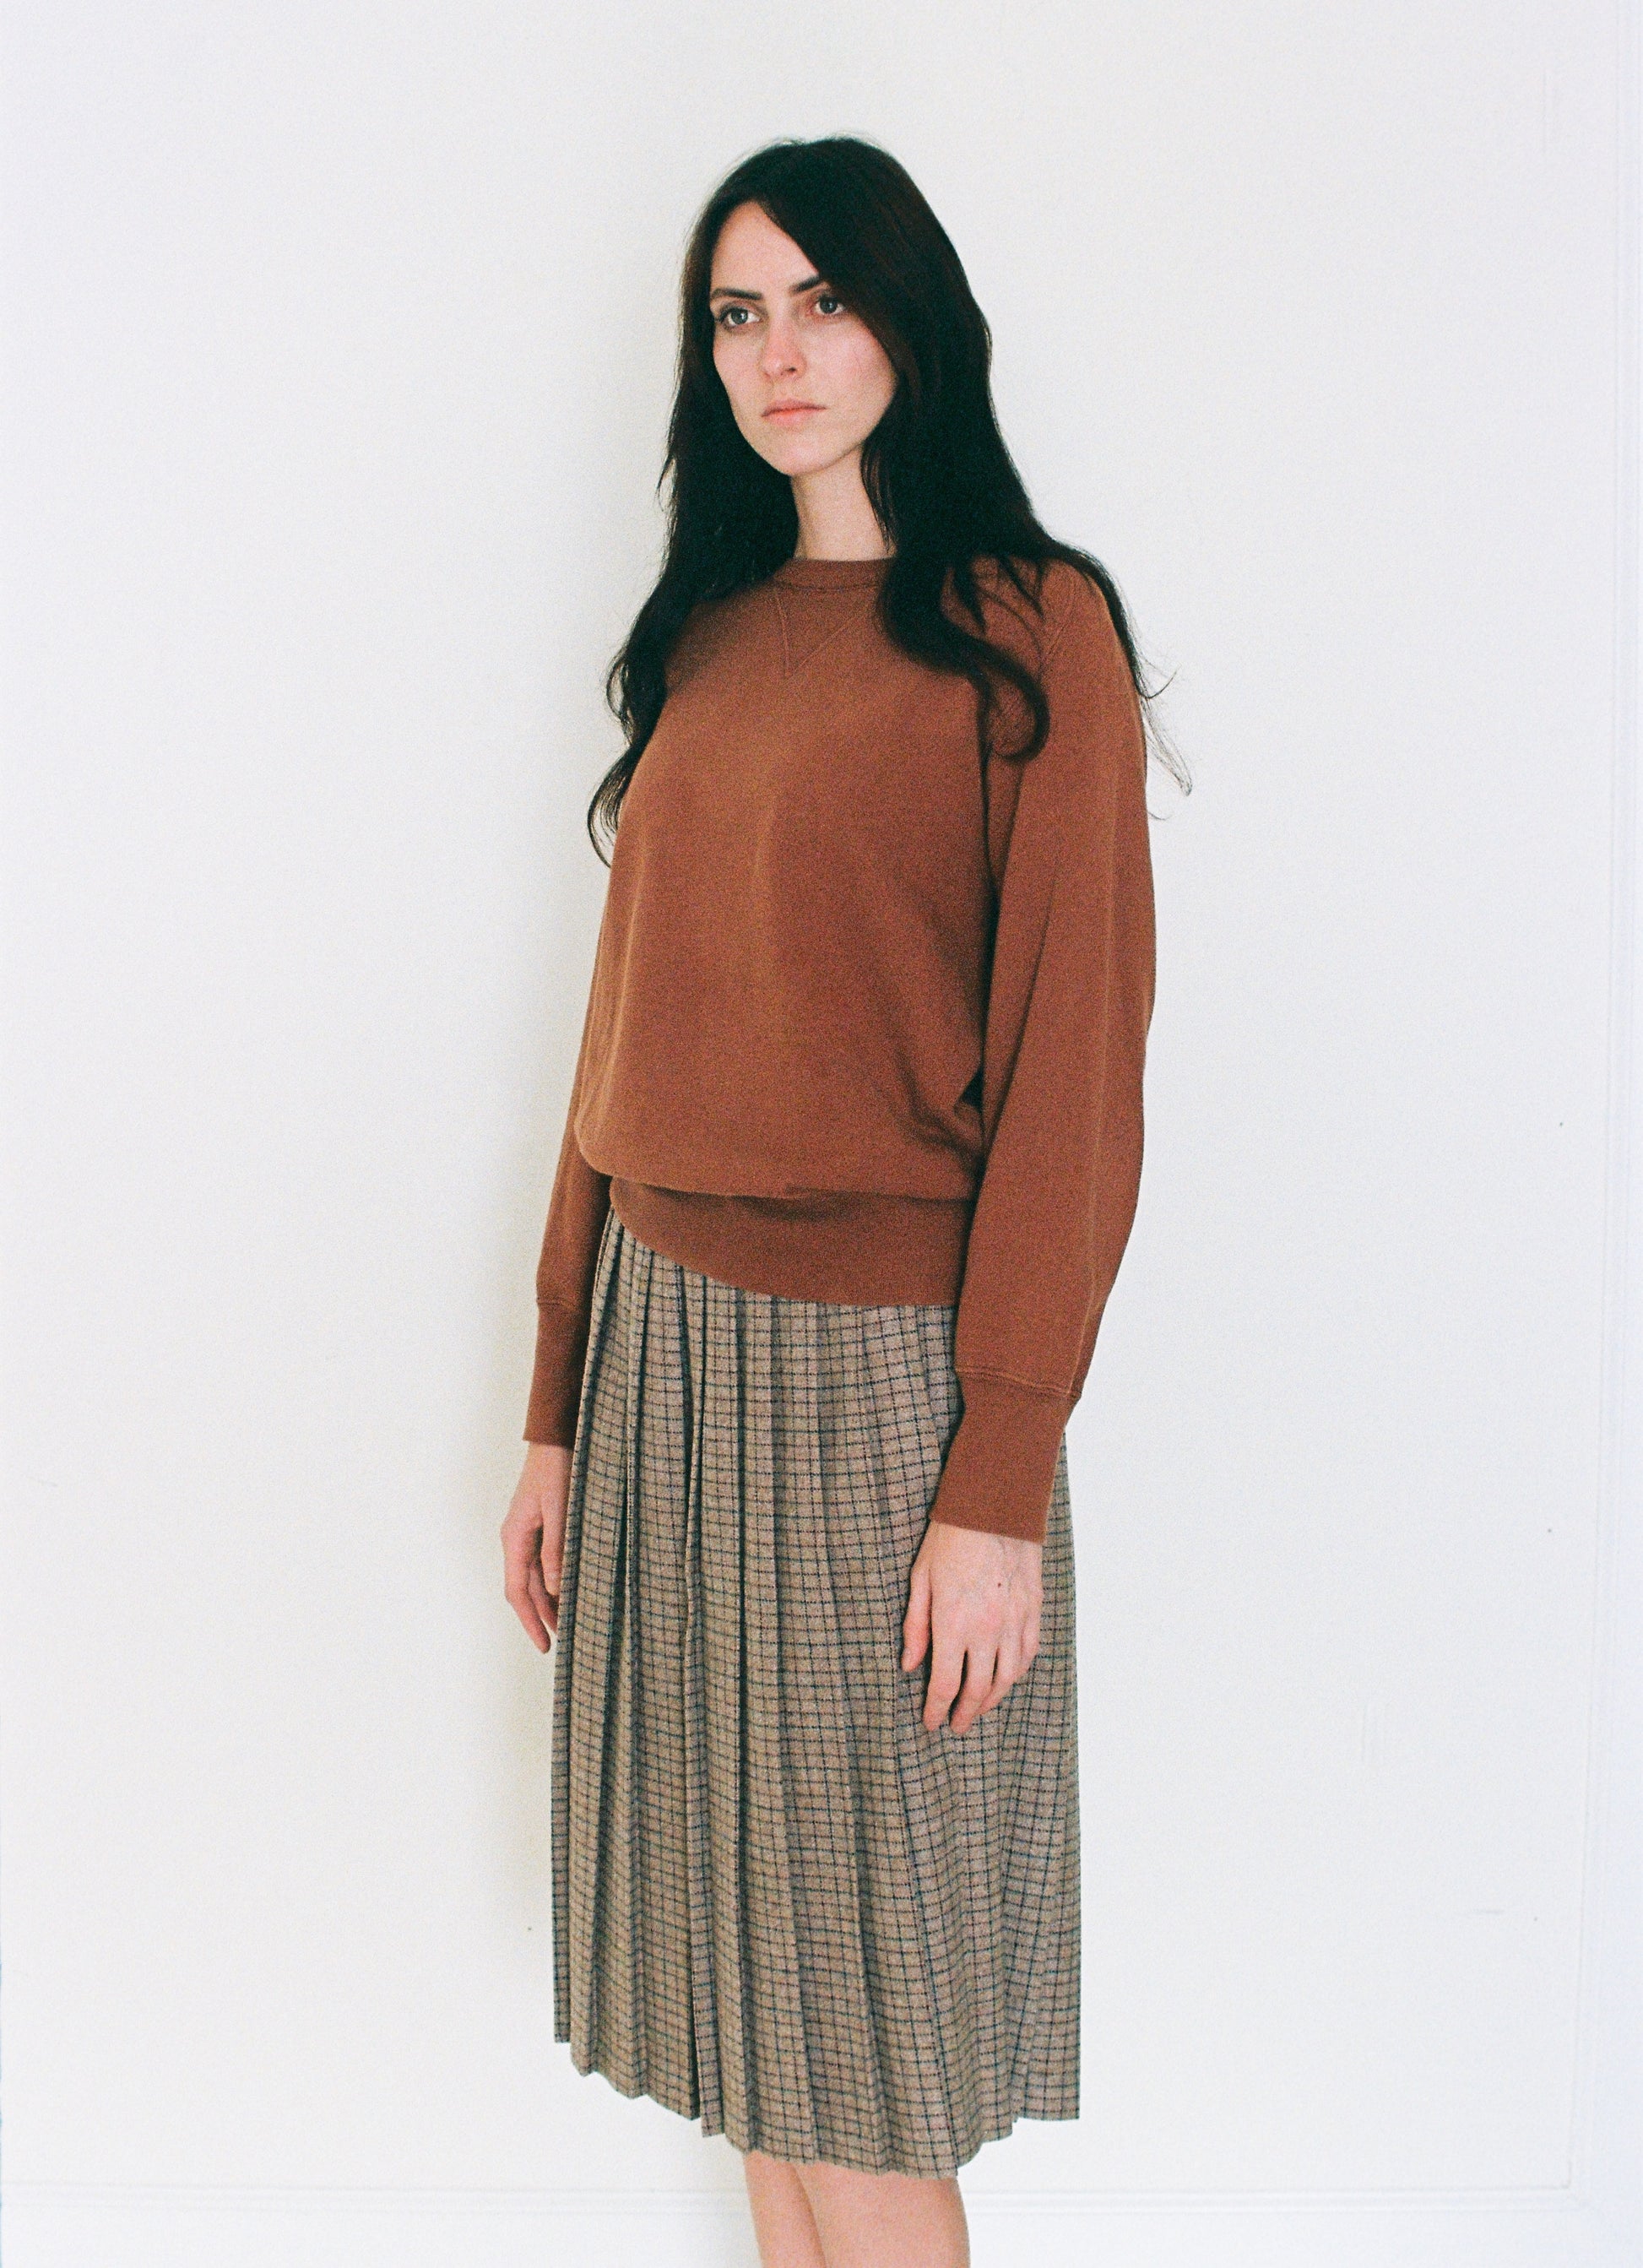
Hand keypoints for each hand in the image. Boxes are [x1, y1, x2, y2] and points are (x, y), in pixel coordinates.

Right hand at [502, 1443, 570, 1652]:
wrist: (554, 1440)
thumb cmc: (556, 1470)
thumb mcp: (559, 1510)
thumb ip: (555, 1548)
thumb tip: (554, 1589)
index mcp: (514, 1538)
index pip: (517, 1591)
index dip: (530, 1620)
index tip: (544, 1644)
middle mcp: (515, 1540)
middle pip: (524, 1589)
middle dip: (539, 1617)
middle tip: (558, 1643)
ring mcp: (525, 1534)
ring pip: (532, 1578)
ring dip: (546, 1602)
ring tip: (565, 1624)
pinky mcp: (537, 1527)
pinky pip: (540, 1563)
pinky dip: (551, 1582)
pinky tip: (565, 1591)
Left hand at [901, 1519, 1042, 1733]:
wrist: (994, 1507)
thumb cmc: (951, 1539)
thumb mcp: (920, 1580)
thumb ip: (915, 1627)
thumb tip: (910, 1665)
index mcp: (953, 1623)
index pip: (945, 1684)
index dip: (936, 1710)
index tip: (931, 1723)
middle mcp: (987, 1630)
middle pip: (978, 1690)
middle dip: (965, 1714)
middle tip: (955, 1726)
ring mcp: (1014, 1622)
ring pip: (1006, 1678)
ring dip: (991, 1700)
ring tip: (978, 1709)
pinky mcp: (1032, 1611)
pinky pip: (1027, 1655)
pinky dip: (1015, 1674)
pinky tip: (1005, 1678)